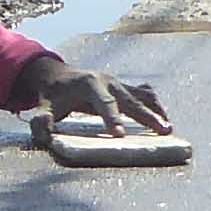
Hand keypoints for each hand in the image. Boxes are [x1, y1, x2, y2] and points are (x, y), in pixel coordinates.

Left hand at [24, 59, 171, 135]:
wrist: (58, 75)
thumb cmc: (52, 95)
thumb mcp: (43, 107)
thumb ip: (42, 120)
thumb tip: (42, 132)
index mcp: (88, 82)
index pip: (103, 102)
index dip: (112, 118)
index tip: (120, 136)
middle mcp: (107, 80)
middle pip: (130, 100)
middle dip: (147, 117)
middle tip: (163, 132)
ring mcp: (118, 82)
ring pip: (143, 95)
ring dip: (157, 111)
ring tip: (169, 128)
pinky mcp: (124, 87)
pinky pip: (144, 95)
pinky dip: (155, 106)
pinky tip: (163, 120)